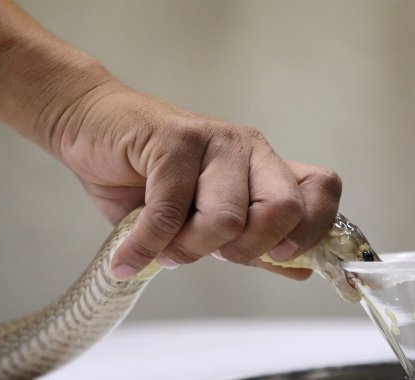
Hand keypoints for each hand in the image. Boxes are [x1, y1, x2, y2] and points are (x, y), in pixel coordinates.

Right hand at [42, 80, 341, 279]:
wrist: (92, 129)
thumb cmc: (146, 178)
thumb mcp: (202, 219)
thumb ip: (249, 244)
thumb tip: (299, 270)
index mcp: (265, 166)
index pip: (322, 189)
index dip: (312, 230)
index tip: (275, 257)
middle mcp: (249, 148)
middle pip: (281, 211)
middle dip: (242, 251)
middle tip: (204, 254)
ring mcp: (214, 140)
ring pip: (226, 220)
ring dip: (186, 250)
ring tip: (162, 250)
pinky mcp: (174, 139)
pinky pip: (170, 213)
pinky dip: (144, 247)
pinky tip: (128, 258)